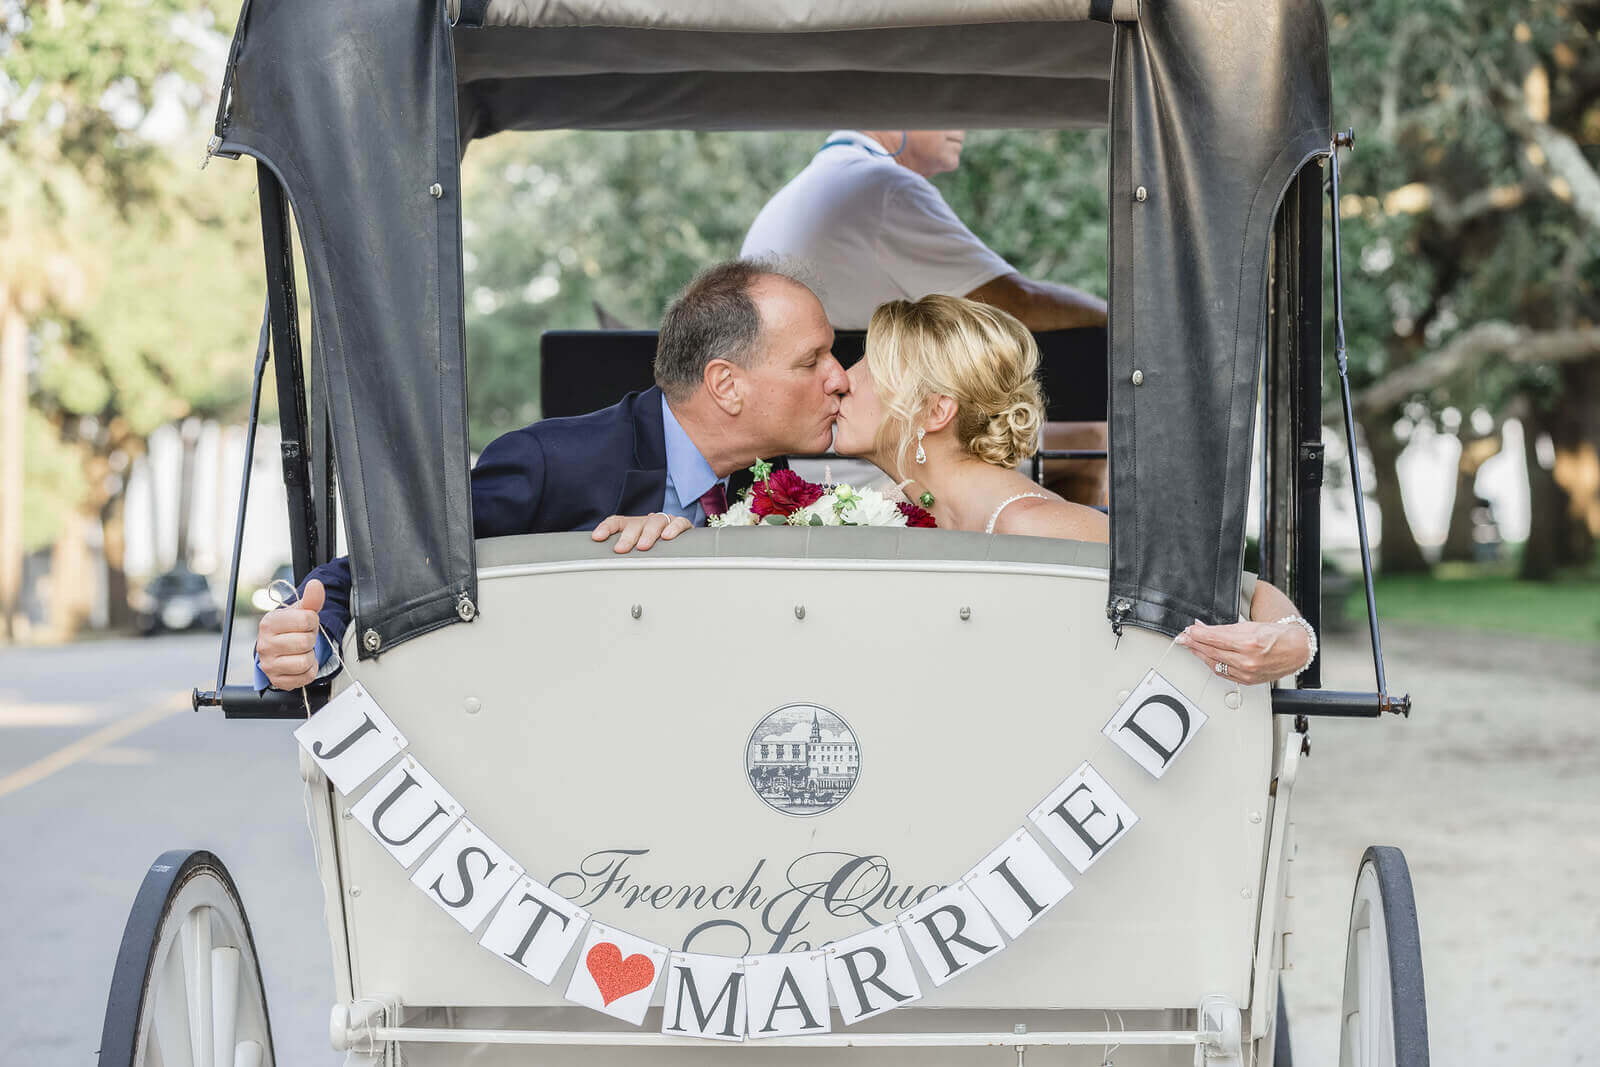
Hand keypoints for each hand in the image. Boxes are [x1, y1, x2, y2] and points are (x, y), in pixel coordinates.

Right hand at [256, 579, 324, 689]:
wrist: (279, 649)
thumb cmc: (290, 628)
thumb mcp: (300, 611)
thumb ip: (311, 599)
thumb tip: (316, 585)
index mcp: (268, 623)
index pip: (306, 620)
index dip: (312, 621)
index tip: (305, 623)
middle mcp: (264, 645)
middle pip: (305, 642)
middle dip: (310, 639)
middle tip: (303, 638)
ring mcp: (269, 664)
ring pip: (304, 661)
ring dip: (310, 656)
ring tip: (301, 651)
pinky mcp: (277, 680)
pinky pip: (304, 678)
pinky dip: (309, 671)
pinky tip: (300, 664)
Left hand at [592, 513, 691, 553]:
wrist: (681, 541)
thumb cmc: (655, 547)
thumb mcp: (637, 551)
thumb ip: (625, 558)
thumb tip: (610, 575)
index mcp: (633, 526)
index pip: (616, 522)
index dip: (606, 528)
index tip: (597, 537)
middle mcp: (646, 521)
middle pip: (635, 525)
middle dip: (627, 537)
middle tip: (621, 549)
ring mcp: (664, 521)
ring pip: (655, 522)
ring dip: (648, 534)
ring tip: (643, 546)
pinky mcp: (681, 524)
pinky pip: (678, 522)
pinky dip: (673, 528)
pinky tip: (667, 537)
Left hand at [1176, 618, 1308, 685]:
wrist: (1296, 650)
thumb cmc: (1277, 636)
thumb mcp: (1251, 625)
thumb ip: (1225, 629)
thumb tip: (1204, 629)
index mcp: (1248, 643)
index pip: (1215, 638)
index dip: (1198, 634)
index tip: (1188, 630)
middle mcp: (1247, 660)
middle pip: (1212, 651)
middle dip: (1194, 644)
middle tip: (1183, 638)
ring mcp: (1246, 673)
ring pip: (1214, 664)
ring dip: (1200, 655)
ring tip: (1191, 646)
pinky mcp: (1247, 681)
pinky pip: (1223, 673)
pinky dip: (1211, 664)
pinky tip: (1205, 658)